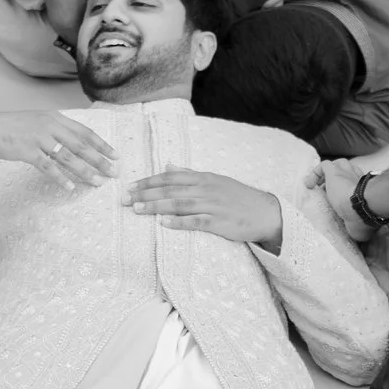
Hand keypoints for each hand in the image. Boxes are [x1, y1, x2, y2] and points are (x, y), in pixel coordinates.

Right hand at [0, 109, 117, 189]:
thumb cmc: (13, 128)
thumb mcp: (38, 122)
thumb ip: (57, 129)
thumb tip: (78, 142)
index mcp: (55, 117)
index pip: (85, 131)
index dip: (102, 144)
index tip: (116, 156)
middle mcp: (49, 125)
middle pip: (81, 145)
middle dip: (100, 160)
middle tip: (113, 172)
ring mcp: (38, 137)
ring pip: (68, 156)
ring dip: (85, 171)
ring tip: (97, 182)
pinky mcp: (27, 151)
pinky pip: (48, 167)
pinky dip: (60, 178)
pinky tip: (70, 187)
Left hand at [124, 169, 283, 250]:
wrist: (265, 212)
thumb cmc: (237, 197)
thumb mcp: (214, 180)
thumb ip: (190, 174)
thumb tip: (168, 164)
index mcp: (203, 178)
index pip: (170, 176)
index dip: (148, 181)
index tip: (129, 186)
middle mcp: (205, 188)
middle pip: (170, 189)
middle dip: (144, 194)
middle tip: (123, 199)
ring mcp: (212, 205)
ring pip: (178, 204)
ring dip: (155, 206)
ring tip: (136, 209)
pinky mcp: (219, 222)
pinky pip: (195, 221)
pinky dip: (178, 222)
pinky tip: (163, 223)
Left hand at [320, 156, 373, 239]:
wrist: (362, 206)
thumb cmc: (364, 218)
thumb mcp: (359, 228)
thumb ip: (357, 232)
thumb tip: (359, 246)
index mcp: (363, 191)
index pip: (354, 186)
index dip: (345, 192)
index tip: (337, 203)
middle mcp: (356, 178)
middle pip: (346, 173)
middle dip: (337, 182)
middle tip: (327, 194)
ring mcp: (347, 172)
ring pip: (337, 165)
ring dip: (327, 175)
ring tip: (317, 187)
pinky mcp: (335, 170)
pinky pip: (323, 166)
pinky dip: (315, 173)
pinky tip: (309, 185)